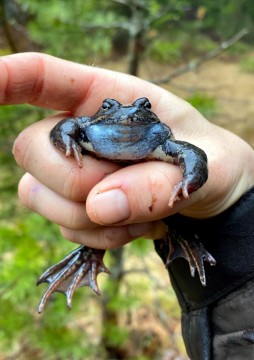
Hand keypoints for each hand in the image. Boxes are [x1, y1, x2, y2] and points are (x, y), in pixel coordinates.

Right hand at [3, 52, 252, 248]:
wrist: (209, 198)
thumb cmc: (207, 163)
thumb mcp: (201, 167)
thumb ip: (159, 182)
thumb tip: (101, 204)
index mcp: (108, 98)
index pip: (44, 77)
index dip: (7, 77)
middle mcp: (80, 131)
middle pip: (31, 147)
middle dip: (76, 179)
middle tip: (127, 190)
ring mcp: (72, 172)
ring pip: (37, 194)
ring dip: (91, 217)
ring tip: (143, 214)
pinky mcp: (75, 207)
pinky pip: (64, 226)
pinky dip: (101, 235)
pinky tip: (135, 226)